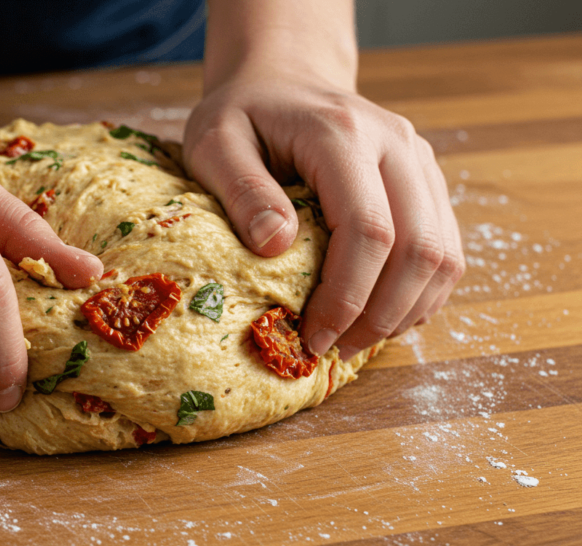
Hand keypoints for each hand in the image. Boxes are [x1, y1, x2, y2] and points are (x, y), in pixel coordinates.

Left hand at [183, 69, 464, 360]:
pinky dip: (420, 294)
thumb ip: (242, 190)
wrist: (283, 81)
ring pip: (444, 255)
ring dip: (406, 311)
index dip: (347, 296)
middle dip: (380, 315)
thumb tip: (276, 247)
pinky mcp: (427, 181)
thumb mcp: (215, 143)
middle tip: (334, 349)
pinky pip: (445, 249)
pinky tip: (379, 315)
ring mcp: (419, 161)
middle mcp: (396, 144)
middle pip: (419, 249)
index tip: (312, 336)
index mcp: (342, 133)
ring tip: (355, 341)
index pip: (369, 229)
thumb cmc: (243, 116)